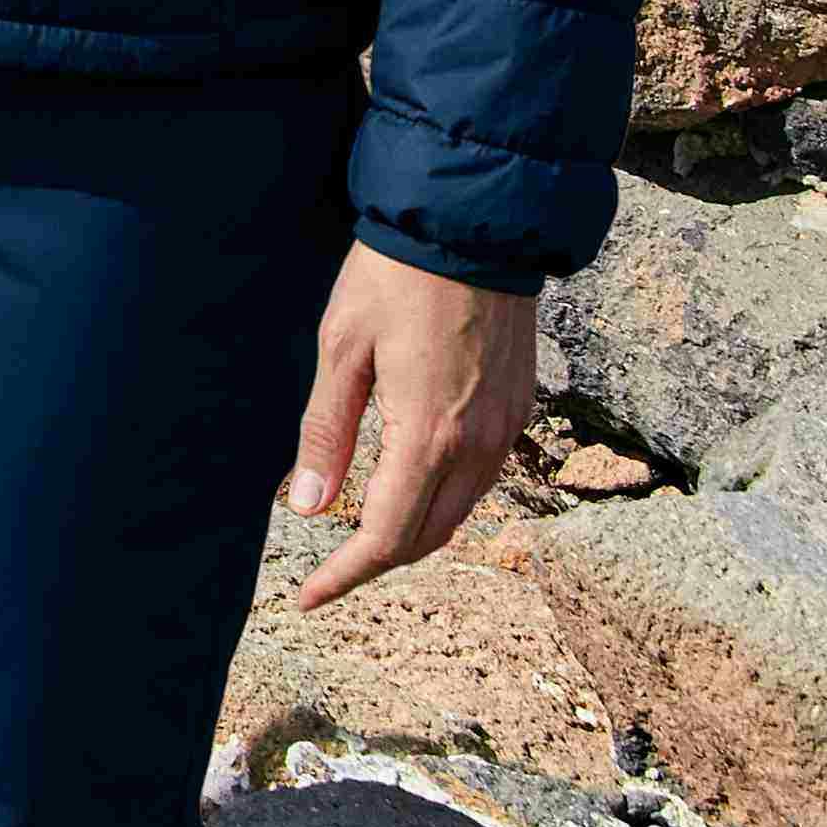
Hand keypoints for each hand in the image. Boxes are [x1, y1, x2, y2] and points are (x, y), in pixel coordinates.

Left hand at [280, 241, 541, 610]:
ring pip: (460, 514)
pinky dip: (442, 502)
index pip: (387, 536)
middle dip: (377, 564)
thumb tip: (306, 507)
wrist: (472, 229)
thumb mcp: (341, 351)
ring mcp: (508, 429)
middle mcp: (481, 445)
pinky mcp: (519, 409)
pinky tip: (407, 492)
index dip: (345, 574)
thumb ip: (326, 433)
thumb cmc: (393, 280)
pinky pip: (482, 481)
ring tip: (360, 541)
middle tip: (327, 574)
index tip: (308, 598)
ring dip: (412, 536)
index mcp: (431, 436)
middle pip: (428, 537)